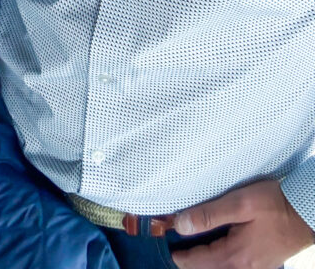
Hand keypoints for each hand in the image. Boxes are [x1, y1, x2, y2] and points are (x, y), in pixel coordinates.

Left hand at [169, 179, 313, 268]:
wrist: (305, 213)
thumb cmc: (274, 205)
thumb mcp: (239, 204)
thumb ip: (209, 215)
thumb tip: (180, 224)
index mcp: (235, 256)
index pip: (196, 262)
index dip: (178, 254)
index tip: (165, 243)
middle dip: (189, 260)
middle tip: (174, 245)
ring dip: (203, 261)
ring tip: (189, 246)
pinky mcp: (260, 264)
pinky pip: (232, 267)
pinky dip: (217, 260)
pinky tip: (212, 247)